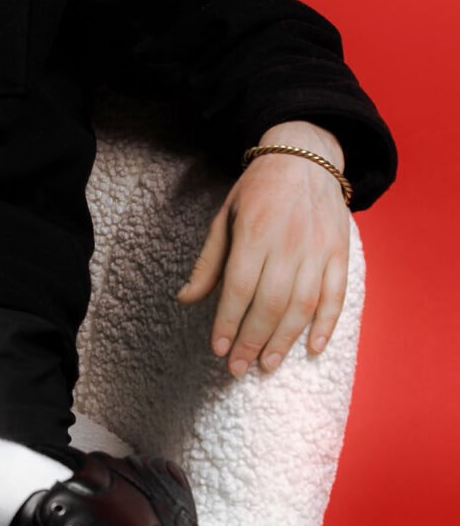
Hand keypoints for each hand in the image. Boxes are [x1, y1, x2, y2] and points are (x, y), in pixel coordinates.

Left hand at [174, 122, 349, 375]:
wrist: (304, 157)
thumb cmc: (257, 190)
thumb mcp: (224, 217)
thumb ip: (208, 262)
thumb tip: (185, 300)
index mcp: (253, 231)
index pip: (238, 287)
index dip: (228, 321)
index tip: (218, 349)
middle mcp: (287, 242)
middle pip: (270, 302)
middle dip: (252, 340)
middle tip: (239, 368)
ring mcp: (318, 248)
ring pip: (303, 304)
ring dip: (285, 340)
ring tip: (267, 364)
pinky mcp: (340, 252)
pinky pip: (336, 295)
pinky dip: (326, 324)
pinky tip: (312, 348)